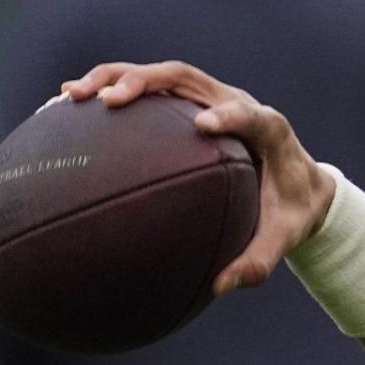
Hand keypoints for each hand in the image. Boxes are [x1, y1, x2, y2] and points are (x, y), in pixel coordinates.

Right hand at [61, 61, 334, 297]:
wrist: (301, 184)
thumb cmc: (291, 211)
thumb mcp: (284, 238)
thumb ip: (258, 261)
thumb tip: (220, 287)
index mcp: (268, 130)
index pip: (251, 114)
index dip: (229, 114)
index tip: (202, 126)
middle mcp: (235, 103)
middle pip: (188, 78)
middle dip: (146, 81)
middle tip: (107, 100)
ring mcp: (210, 99)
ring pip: (161, 77)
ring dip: (114, 79)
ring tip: (70, 97)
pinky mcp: (189, 104)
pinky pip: (148, 92)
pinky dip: (108, 92)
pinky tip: (64, 110)